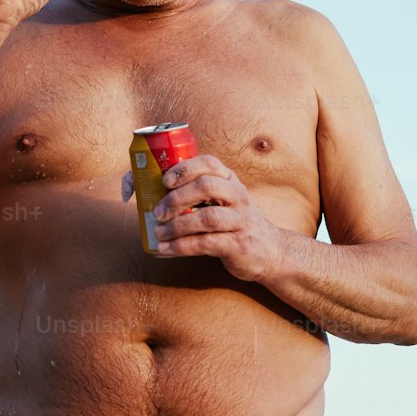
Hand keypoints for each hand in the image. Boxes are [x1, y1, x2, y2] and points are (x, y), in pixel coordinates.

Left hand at [150, 154, 284, 284]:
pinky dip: (183, 246)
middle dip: (177, 198)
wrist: (269, 251)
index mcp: (230, 181)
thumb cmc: (234, 222)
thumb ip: (195, 194)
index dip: (185, 169)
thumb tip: (147, 192)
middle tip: (157, 212)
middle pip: (207, 187)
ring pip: (208, 217)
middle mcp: (238, 196)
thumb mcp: (222, 201)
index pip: (209, 163)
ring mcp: (240, 221)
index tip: (164, 180)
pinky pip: (208, 243)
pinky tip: (167, 250)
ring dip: (178, 225)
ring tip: (159, 233)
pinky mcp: (238, 245)